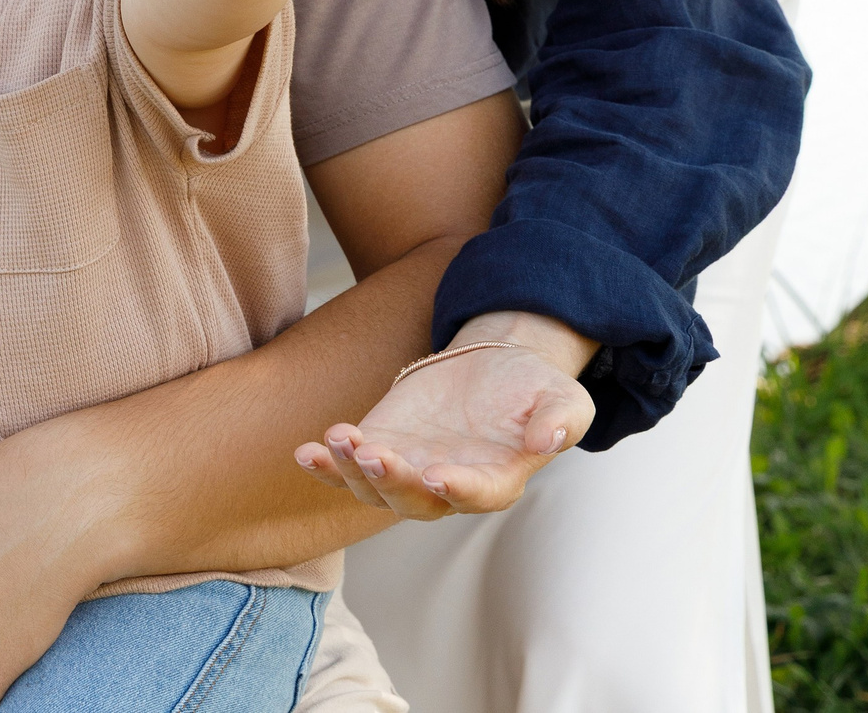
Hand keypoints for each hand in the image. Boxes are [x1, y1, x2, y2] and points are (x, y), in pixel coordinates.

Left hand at [292, 311, 597, 518]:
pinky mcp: (381, 447)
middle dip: (392, 482)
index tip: (437, 475)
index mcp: (498, 480)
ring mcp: (409, 470)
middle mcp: (448, 486)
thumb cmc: (533, 388)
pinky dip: (326, 465)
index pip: (478, 495)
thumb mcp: (562, 397)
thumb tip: (549, 439)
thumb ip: (561, 419)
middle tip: (375, 453)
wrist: (494, 366)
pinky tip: (306, 451)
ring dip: (352, 470)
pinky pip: (348, 467)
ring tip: (339, 437)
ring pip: (376, 489)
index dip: (458, 489)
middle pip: (416, 502)